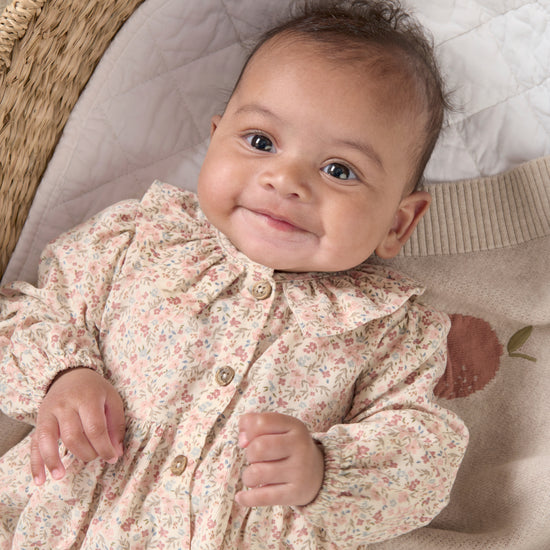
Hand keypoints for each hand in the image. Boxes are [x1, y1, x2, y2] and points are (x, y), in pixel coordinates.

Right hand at [31, 368, 124, 484]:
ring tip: (60, 476)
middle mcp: (66, 404)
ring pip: (48, 439)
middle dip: (86, 453)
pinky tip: (40, 480)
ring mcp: (49, 412)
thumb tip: (116, 453)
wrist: (71, 375)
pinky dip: (36, 463)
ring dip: (54, 460)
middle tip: (95, 457)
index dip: (104, 447)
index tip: (112, 458)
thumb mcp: (112, 400)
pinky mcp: (39, 420)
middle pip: (73, 436)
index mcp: (88, 398)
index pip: (95, 428)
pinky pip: (34, 443)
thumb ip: (116, 425)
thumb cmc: (95, 391)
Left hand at [236, 412, 323, 506]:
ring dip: (248, 476)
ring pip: (257, 473)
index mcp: (295, 426)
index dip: (248, 431)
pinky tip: (242, 497)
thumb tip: (242, 440)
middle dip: (249, 455)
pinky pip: (263, 497)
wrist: (319, 473)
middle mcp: (300, 446)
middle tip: (256, 460)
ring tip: (254, 477)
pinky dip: (247, 498)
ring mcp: (299, 471)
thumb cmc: (288, 447)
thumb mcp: (279, 429)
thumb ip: (254, 424)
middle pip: (258, 448)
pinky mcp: (295, 493)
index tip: (248, 440)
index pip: (261, 423)